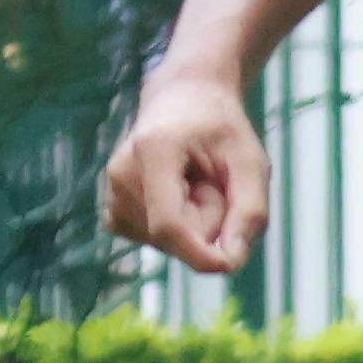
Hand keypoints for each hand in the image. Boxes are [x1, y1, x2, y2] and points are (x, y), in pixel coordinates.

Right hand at [100, 65, 266, 273]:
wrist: (184, 99)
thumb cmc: (221, 128)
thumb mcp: (251, 162)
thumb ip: (250, 211)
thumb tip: (231, 263)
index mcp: (152, 151)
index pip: (169, 224)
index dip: (199, 253)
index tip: (229, 263)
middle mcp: (121, 175)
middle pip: (171, 236)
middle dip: (205, 225)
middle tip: (214, 184)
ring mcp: (111, 193)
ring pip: (164, 243)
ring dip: (191, 226)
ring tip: (195, 185)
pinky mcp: (112, 211)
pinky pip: (153, 242)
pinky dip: (174, 230)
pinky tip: (178, 197)